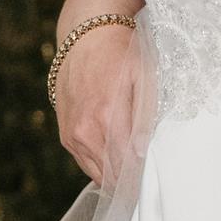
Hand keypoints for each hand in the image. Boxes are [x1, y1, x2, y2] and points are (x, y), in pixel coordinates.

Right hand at [54, 23, 145, 188]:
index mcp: (108, 118)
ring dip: (115, 176)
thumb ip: (146, 118)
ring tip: (134, 174)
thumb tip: (144, 152)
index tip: (154, 181)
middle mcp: (86, 131)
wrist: (87, 38)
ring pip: (97, 172)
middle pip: (112, 174)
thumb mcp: (145, 78)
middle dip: (130, 181)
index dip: (142, 177)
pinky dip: (100, 165)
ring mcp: (73, 135)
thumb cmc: (122, 55)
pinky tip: (115, 159)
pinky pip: (85, 162)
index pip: (127, 165)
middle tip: (147, 182)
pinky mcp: (66, 135)